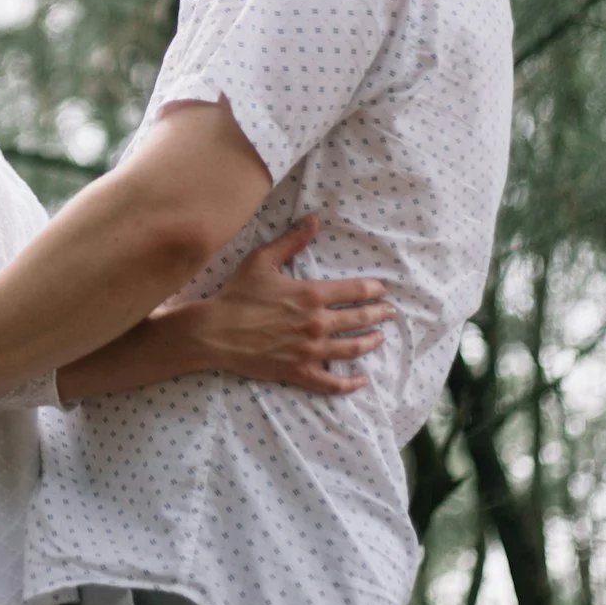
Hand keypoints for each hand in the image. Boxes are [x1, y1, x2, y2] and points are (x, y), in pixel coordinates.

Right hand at [179, 216, 392, 394]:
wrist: (216, 331)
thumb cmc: (238, 294)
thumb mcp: (262, 260)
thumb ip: (291, 241)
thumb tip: (314, 221)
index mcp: (311, 294)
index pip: (355, 291)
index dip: (373, 289)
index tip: (382, 290)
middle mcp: (317, 323)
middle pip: (360, 319)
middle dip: (379, 315)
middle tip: (389, 313)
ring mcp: (310, 350)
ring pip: (352, 349)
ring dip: (370, 343)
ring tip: (380, 339)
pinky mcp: (299, 371)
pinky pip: (332, 383)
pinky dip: (350, 384)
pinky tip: (362, 381)